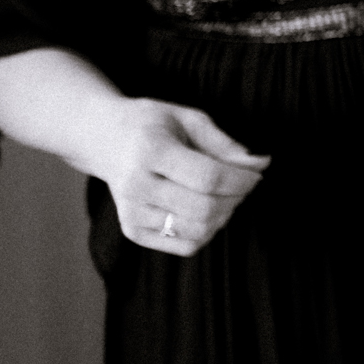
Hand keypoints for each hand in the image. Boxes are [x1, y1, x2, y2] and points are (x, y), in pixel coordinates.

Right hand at [92, 97, 269, 256]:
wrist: (104, 140)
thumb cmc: (153, 125)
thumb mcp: (188, 118)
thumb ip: (224, 144)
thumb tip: (260, 164)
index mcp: (150, 151)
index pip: (208, 177)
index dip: (242, 179)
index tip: (257, 173)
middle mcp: (136, 186)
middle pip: (204, 209)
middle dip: (237, 198)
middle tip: (245, 183)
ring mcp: (131, 213)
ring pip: (197, 232)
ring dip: (224, 216)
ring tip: (226, 195)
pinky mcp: (132, 231)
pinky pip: (185, 245)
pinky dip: (208, 231)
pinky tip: (207, 210)